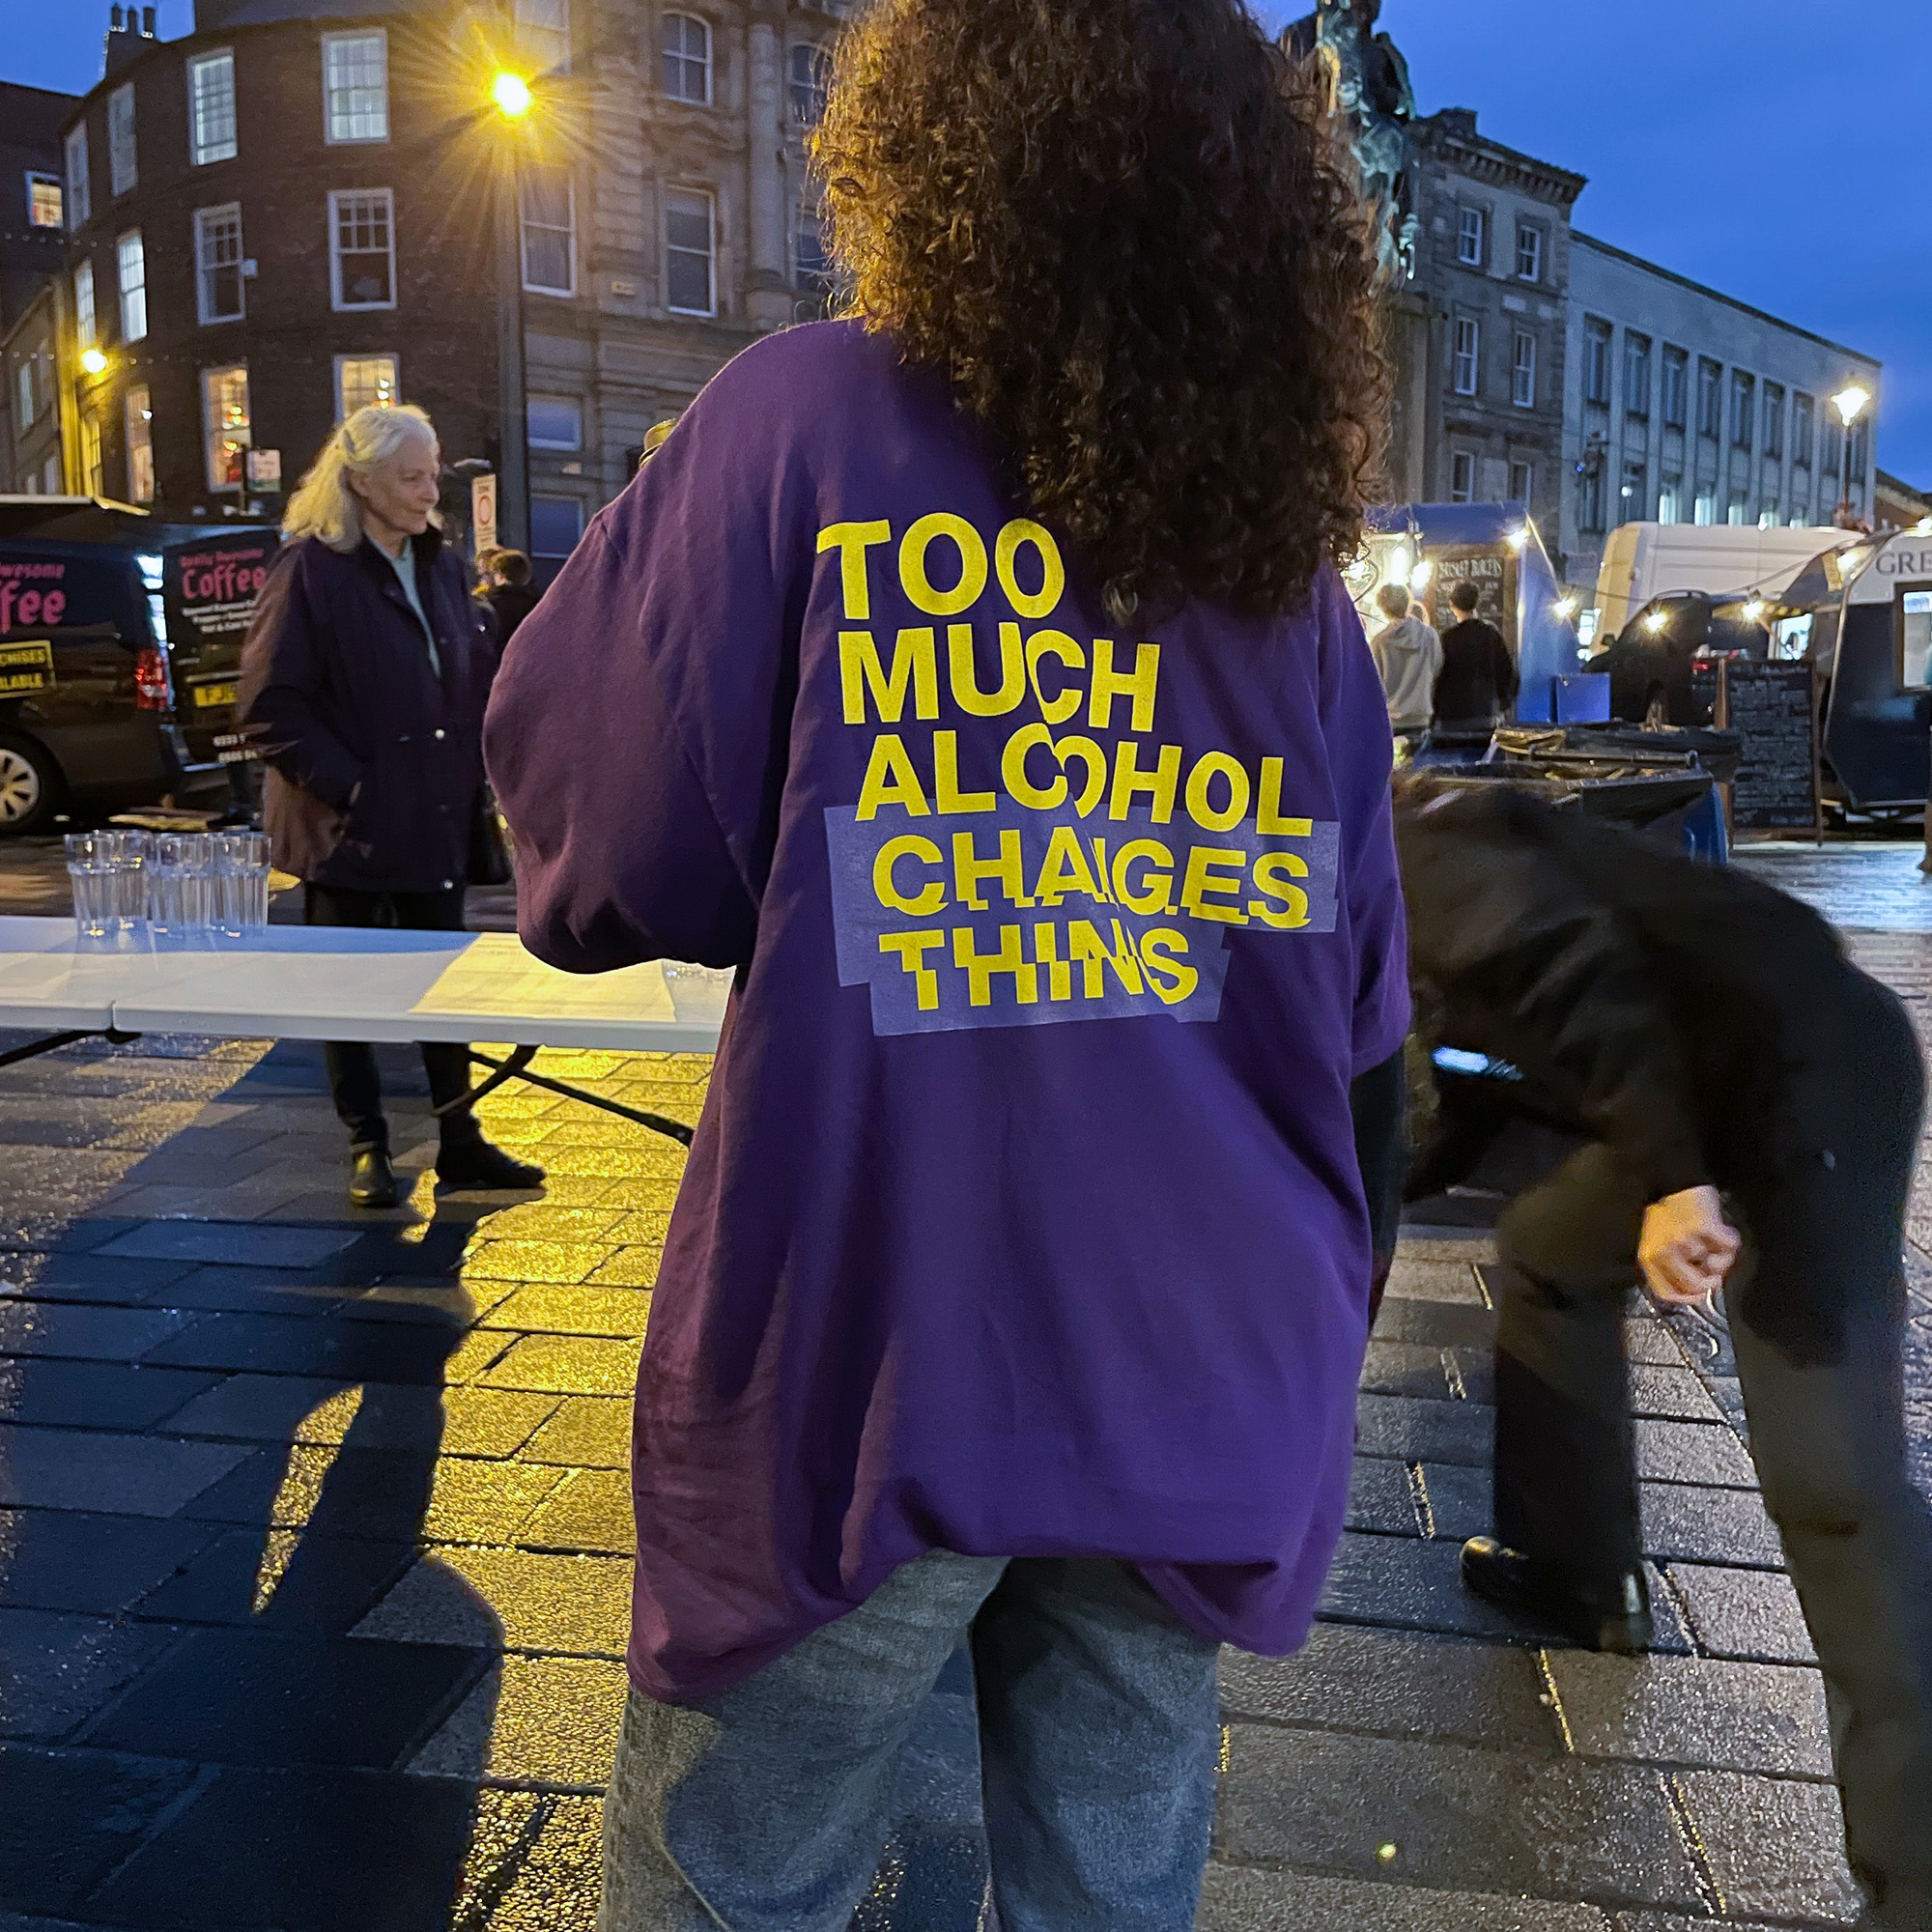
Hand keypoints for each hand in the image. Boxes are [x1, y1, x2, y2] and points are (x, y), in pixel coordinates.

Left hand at [1638, 1186, 1740, 1307]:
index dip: (1687, 1298)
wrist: (1673, 1182)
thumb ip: (1668, 1266)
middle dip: (1710, 1282)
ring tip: (1715, 1241)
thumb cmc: (1667, 1213)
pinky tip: (1723, 1231)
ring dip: (1722, 1257)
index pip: (1667, 1293)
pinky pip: (1728, 1247)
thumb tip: (1694, 1289)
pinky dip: (1731, 1240)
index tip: (1699, 1295)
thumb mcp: (1656, 1243)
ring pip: (1716, 1266)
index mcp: (1650, 1258)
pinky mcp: (1704, 1228)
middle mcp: (1665, 1252)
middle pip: (1694, 1286)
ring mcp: (1686, 1241)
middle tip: (1715, 1271)